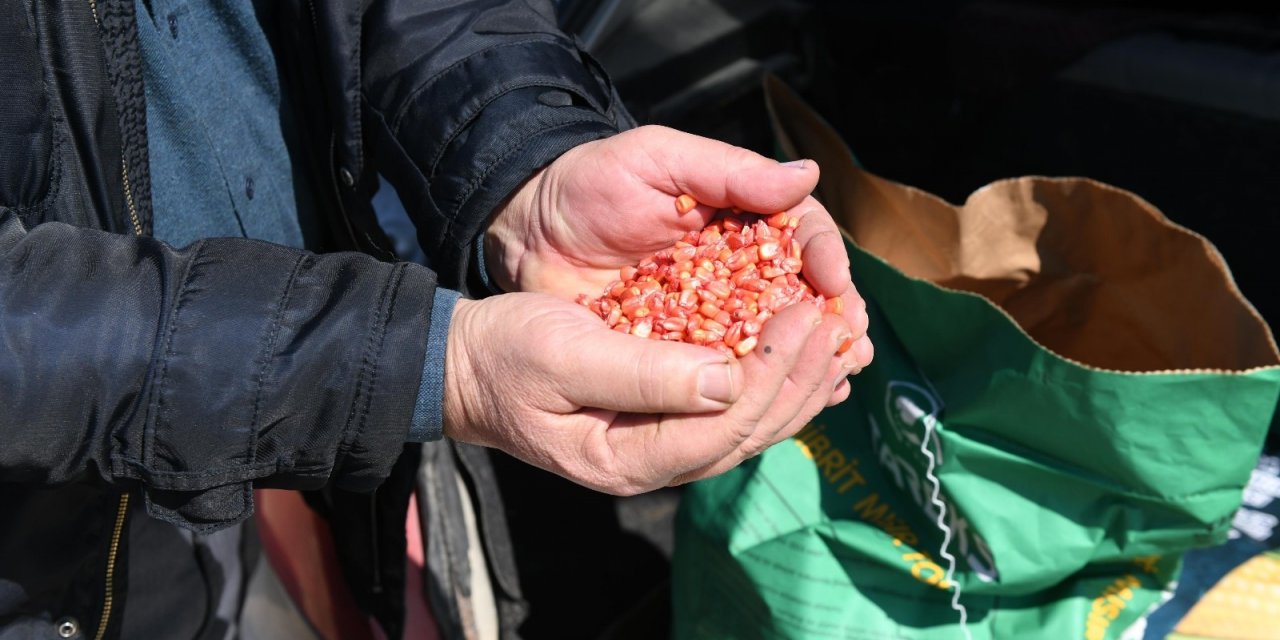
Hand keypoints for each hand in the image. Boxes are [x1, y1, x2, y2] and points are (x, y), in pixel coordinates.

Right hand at [443, 292, 857, 492]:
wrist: (467, 365)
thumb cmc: (505, 354)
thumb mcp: (564, 355)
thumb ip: (645, 375)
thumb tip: (728, 378)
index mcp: (627, 457)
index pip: (723, 424)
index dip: (772, 371)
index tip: (805, 313)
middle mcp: (653, 464)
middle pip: (750, 430)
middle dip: (803, 376)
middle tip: (842, 319)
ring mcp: (660, 449)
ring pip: (751, 425)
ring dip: (802, 383)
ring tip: (846, 337)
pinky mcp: (663, 423)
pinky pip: (734, 411)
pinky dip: (777, 381)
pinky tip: (810, 358)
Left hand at [485, 125, 872, 374]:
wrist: (525, 228)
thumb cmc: (590, 181)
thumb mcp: (656, 160)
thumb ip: (728, 171)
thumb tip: (807, 176)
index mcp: (741, 218)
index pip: (801, 237)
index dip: (825, 262)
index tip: (834, 288)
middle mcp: (734, 269)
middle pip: (798, 296)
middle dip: (829, 321)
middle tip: (849, 344)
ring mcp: (708, 314)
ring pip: (771, 341)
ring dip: (806, 361)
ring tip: (835, 379)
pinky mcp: (676, 352)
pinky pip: (725, 375)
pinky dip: (758, 390)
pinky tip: (786, 405)